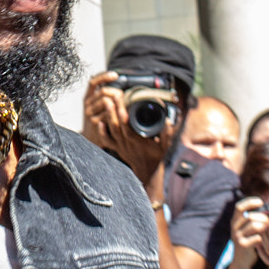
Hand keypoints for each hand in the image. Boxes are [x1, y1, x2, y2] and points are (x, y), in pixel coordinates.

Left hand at [83, 72, 170, 188]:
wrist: (148, 172)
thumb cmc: (157, 158)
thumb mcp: (165, 147)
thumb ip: (167, 135)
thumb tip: (168, 122)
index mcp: (137, 141)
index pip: (127, 126)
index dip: (122, 115)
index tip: (121, 101)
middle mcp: (127, 143)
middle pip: (117, 125)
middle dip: (113, 110)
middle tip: (111, 96)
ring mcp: (120, 146)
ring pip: (111, 130)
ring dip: (108, 116)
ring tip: (106, 102)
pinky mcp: (117, 148)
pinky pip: (106, 141)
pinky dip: (102, 132)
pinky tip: (99, 122)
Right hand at [230, 196, 266, 268]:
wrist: (241, 260)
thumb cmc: (248, 241)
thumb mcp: (247, 229)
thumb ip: (254, 219)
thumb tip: (268, 211)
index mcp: (235, 221)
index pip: (239, 206)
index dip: (250, 202)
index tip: (261, 202)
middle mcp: (234, 227)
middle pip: (250, 216)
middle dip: (263, 218)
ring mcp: (237, 236)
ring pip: (254, 225)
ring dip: (265, 227)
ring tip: (268, 230)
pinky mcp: (242, 245)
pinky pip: (257, 237)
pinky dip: (263, 238)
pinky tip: (264, 240)